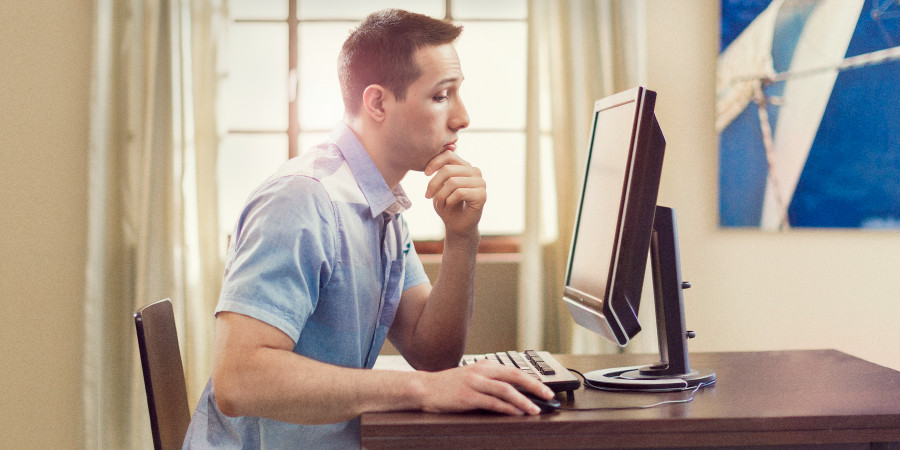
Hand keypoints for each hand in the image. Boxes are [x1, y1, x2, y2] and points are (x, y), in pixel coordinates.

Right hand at [416, 361, 554, 415]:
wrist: (425, 388)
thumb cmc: (448, 385)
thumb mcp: (471, 377)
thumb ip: (490, 382)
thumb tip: (513, 393)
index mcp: (484, 365)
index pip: (514, 370)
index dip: (532, 380)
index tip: (545, 389)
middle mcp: (481, 371)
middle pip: (514, 376)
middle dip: (534, 387)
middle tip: (548, 395)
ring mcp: (474, 383)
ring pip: (505, 390)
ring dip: (523, 400)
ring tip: (535, 409)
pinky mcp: (467, 397)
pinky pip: (491, 403)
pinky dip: (506, 408)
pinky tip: (515, 413)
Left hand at [424, 150, 485, 238]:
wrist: (457, 225)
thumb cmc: (447, 204)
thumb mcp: (439, 186)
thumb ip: (441, 171)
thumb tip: (439, 153)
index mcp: (464, 166)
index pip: (449, 155)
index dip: (435, 162)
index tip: (425, 174)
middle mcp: (474, 171)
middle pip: (448, 170)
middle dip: (434, 184)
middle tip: (427, 196)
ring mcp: (480, 182)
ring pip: (453, 182)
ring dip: (441, 196)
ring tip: (440, 203)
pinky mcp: (482, 195)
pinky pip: (459, 193)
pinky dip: (449, 201)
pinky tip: (448, 206)